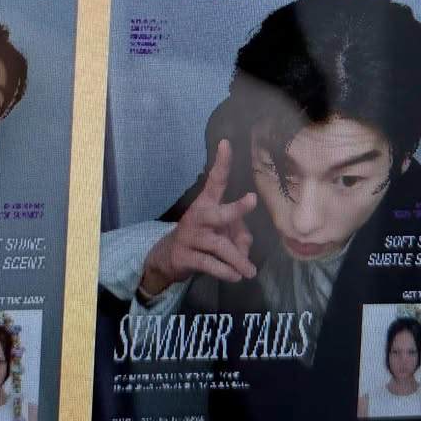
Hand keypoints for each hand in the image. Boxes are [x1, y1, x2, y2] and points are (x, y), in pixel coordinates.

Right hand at [140, 139, 257, 294]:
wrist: (167, 258)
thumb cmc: (201, 239)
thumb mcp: (221, 234)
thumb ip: (238, 236)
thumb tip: (246, 248)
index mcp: (206, 204)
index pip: (215, 180)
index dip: (222, 162)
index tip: (226, 143)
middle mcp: (198, 216)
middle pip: (219, 212)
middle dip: (236, 207)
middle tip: (252, 199)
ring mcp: (190, 236)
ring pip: (219, 245)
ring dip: (237, 259)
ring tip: (250, 272)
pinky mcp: (185, 256)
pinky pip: (209, 264)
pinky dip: (225, 272)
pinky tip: (235, 276)